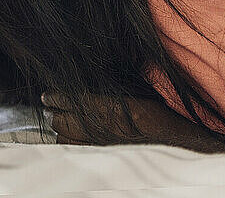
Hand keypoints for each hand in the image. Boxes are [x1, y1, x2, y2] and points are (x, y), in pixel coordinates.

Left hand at [41, 92, 224, 152]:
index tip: (47, 94)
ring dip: (58, 127)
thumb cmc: (160, 116)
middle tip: (48, 106)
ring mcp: (99, 144)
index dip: (56, 97)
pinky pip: (76, 150)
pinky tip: (65, 138)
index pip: (71, 100)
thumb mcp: (138, 92)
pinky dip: (67, 143)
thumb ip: (116, 84)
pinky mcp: (102, 155)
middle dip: (53, 111)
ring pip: (65, 137)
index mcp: (108, 107)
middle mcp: (100, 127)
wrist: (176, 144)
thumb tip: (97, 68)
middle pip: (63, 119)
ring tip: (53, 120)